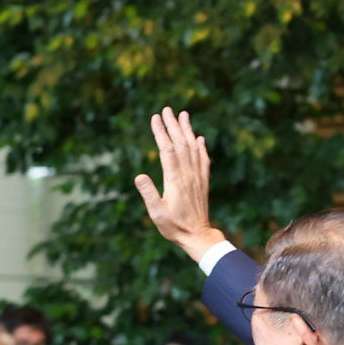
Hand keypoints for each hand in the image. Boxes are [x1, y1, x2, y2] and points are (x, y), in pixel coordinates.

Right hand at [133, 106, 227, 261]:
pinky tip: (199, 138)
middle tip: (167, 109)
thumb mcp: (156, 213)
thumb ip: (149, 194)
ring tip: (183, 114)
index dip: (160, 132)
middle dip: (173, 125)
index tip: (155, 118)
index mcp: (175, 179)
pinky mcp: (203, 182)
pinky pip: (204, 159)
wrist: (198, 235)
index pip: (167, 150)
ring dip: (188, 130)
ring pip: (193, 147)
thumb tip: (139, 176)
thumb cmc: (174, 227)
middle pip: (180, 143)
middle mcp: (188, 174)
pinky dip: (201, 146)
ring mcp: (197, 177)